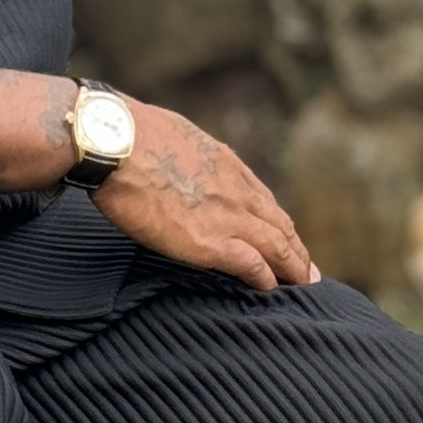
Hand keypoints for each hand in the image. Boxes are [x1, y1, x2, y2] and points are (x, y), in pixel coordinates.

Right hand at [89, 101, 319, 293]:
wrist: (116, 143)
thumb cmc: (129, 134)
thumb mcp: (174, 134)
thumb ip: (187, 154)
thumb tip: (175, 159)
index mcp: (224, 162)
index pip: (262, 198)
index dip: (276, 221)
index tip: (284, 235)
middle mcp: (234, 189)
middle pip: (278, 223)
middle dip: (296, 248)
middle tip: (307, 269)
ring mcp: (226, 215)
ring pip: (276, 245)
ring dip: (291, 265)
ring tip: (301, 283)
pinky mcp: (210, 242)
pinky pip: (251, 264)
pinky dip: (265, 277)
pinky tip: (270, 287)